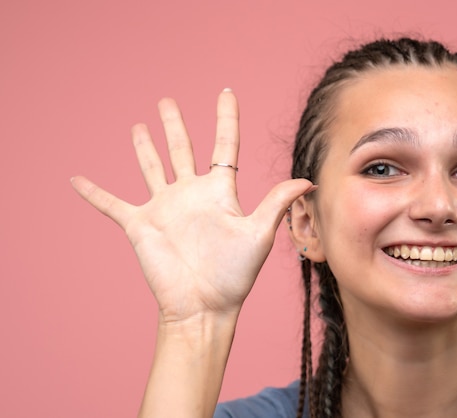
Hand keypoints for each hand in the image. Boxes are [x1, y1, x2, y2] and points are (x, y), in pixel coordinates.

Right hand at [72, 90, 312, 323]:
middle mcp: (191, 194)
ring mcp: (164, 208)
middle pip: (182, 149)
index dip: (226, 118)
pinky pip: (111, 204)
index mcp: (219, 192)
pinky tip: (76, 179)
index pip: (224, 146)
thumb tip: (308, 179)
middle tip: (167, 102)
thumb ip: (276, 203)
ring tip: (140, 125)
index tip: (226, 92)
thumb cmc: (234, 275)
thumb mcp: (258, 235)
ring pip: (152, 167)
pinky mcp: (140, 225)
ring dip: (144, 147)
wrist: (203, 306)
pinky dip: (94, 193)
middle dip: (174, 125)